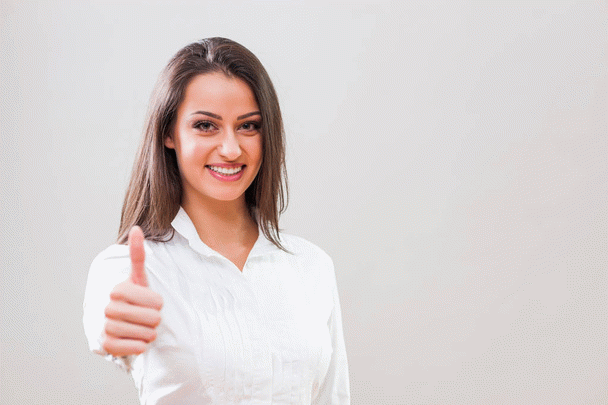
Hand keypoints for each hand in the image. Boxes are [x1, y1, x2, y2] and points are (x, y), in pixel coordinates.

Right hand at [102, 226, 163, 356]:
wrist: (126, 325)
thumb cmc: (137, 299)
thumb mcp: (140, 278)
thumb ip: (138, 255)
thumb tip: (136, 228)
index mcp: (118, 290)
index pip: (153, 300)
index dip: (157, 302)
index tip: (155, 302)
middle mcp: (108, 308)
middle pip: (150, 318)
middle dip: (156, 319)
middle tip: (150, 318)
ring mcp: (105, 327)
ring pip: (144, 333)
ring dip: (150, 333)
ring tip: (144, 328)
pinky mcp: (107, 346)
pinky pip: (135, 348)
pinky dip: (141, 345)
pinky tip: (137, 340)